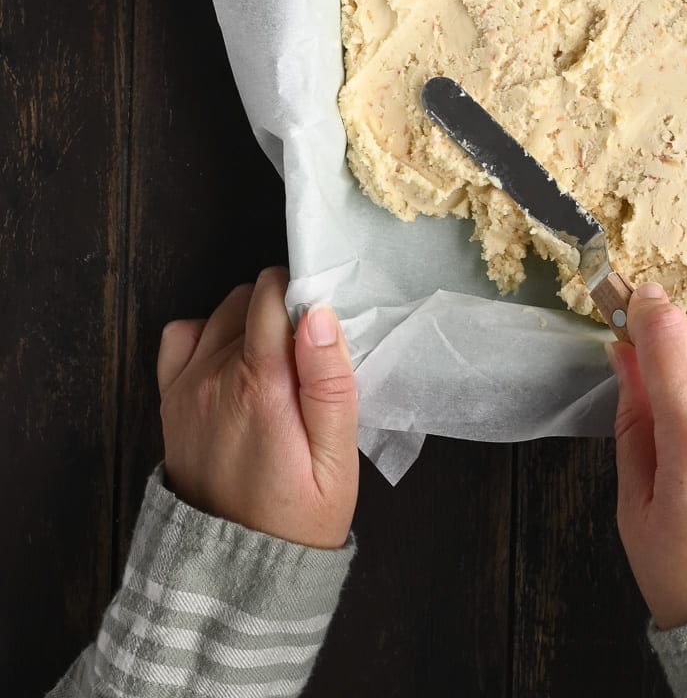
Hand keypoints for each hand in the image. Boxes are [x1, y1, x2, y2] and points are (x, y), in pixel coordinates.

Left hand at [157, 266, 358, 548]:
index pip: (272, 292)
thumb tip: (320, 315)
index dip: (303, 294)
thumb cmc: (298, 516)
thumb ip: (329, 382)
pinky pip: (180, 336)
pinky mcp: (172, 401)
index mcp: (259, 383)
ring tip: (277, 363)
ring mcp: (186, 387)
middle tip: (307, 355)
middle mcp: (214, 376)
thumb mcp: (337, 459)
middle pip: (249, 298)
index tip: (322, 325)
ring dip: (250, 322)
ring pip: (221, 313)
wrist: (233, 571)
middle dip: (283, 311)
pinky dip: (207, 334)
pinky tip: (234, 361)